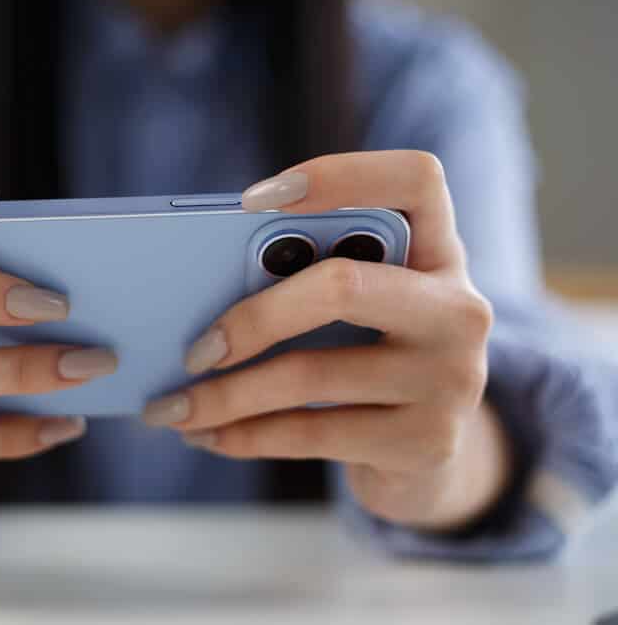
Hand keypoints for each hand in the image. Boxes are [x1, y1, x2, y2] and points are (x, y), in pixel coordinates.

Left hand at [142, 151, 509, 530]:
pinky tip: (205, 436)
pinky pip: (310, 433)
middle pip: (342, 285)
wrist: (425, 454)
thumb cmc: (365, 359)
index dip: (339, 175)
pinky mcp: (427, 442)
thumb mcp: (353, 310)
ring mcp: (451, 379)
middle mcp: (458, 309)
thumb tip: (191, 291)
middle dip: (252, 317)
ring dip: (223, 395)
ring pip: (310, 374)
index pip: (415, 179)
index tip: (250, 201)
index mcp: (437, 252)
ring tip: (171, 408)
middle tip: (192, 349)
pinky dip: (243, 435)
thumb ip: (304, 277)